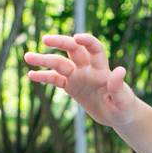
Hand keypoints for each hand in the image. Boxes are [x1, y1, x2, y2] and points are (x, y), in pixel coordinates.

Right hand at [24, 33, 138, 126]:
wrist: (117, 115)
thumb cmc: (124, 108)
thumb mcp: (124, 102)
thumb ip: (119, 87)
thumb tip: (119, 70)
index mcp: (102, 70)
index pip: (95, 49)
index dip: (88, 41)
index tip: (77, 37)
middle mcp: (88, 69)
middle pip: (73, 50)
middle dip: (60, 42)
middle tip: (45, 39)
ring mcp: (78, 77)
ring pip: (59, 64)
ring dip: (44, 60)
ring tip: (27, 57)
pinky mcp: (71, 87)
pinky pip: (55, 79)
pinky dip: (44, 77)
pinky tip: (31, 75)